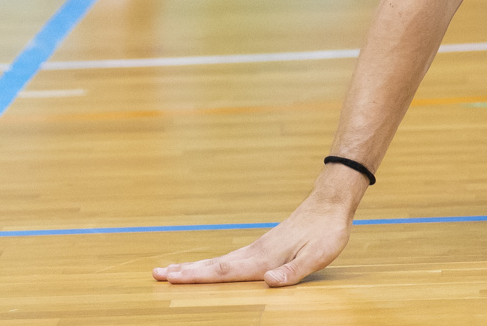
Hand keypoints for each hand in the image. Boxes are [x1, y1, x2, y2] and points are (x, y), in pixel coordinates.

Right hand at [153, 178, 358, 286]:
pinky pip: (231, 258)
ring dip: (194, 266)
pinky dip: (213, 264)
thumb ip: (293, 271)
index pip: (224, 271)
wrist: (330, 204)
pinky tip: (208, 267)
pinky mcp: (264, 245)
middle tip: (156, 274)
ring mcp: (258, 247)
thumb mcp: (318, 256)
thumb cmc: (326, 233)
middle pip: (213, 265)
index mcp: (263, 259)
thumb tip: (269, 281)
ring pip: (219, 260)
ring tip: (171, 270)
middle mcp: (255, 252)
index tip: (171, 277)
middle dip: (185, 271)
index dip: (197, 277)